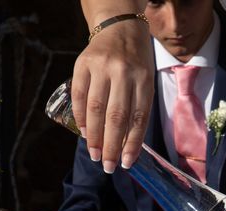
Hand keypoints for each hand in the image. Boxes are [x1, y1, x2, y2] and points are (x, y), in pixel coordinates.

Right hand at [71, 19, 154, 173]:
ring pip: (96, 109)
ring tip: (95, 154)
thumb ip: (137, 108)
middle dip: (111, 146)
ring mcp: (102, 67)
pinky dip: (81, 117)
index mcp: (144, 79)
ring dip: (94, 136)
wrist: (120, 28)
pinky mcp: (83, 63)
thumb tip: (127, 146)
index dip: (132, 144)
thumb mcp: (146, 82)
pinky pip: (79, 95)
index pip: (138, 118)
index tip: (127, 164)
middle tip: (108, 166)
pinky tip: (83, 132)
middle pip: (116, 117)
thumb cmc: (137, 63)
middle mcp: (123, 72)